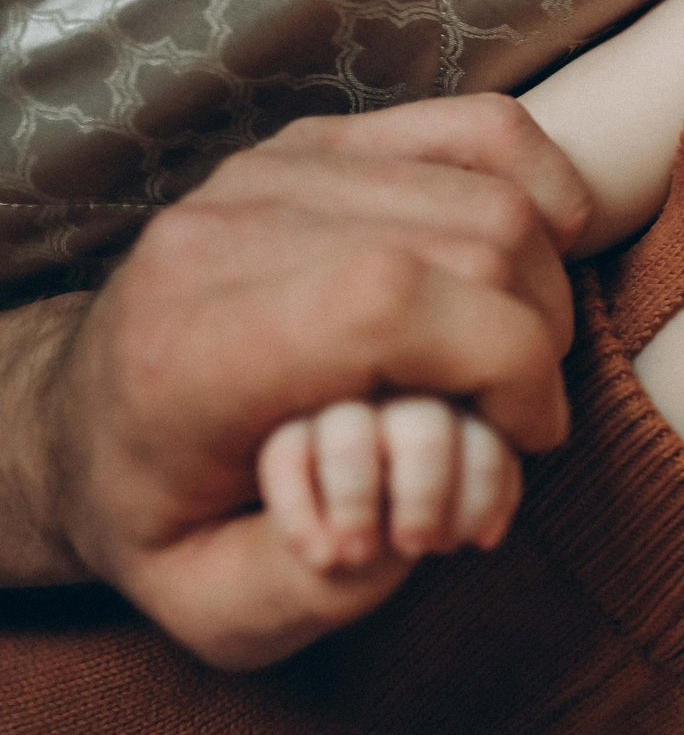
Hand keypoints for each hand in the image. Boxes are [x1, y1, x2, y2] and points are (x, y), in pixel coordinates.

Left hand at [15, 95, 588, 667]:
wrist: (86, 420)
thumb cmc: (168, 516)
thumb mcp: (207, 605)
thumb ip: (306, 594)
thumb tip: (407, 534)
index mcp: (196, 352)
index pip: (391, 301)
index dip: (505, 364)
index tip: (525, 436)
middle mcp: (225, 236)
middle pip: (468, 240)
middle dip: (539, 340)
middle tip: (517, 415)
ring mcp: (273, 172)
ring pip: (490, 192)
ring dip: (545, 284)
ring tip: (513, 358)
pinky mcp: (319, 142)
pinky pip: (480, 129)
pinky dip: (542, 190)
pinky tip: (534, 262)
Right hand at [259, 396, 523, 568]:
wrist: (343, 548)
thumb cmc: (409, 525)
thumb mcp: (450, 523)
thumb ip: (471, 514)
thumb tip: (484, 534)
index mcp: (459, 417)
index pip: (485, 443)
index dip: (479, 498)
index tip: (463, 542)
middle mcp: (404, 400)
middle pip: (425, 431)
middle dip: (424, 497)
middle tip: (414, 546)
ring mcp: (342, 411)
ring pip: (350, 439)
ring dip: (357, 503)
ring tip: (359, 555)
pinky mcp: (287, 434)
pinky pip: (286, 461)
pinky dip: (301, 517)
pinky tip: (322, 558)